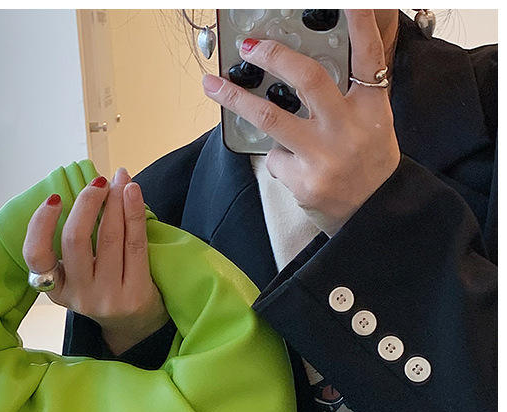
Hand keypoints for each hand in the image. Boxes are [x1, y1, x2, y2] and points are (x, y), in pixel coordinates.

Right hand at [22, 167, 169, 355]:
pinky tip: (132, 192)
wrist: (136, 323)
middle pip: (75, 240)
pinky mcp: (134, 294)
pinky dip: (133, 212)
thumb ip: (75, 240)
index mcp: (57, 287)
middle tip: (98, 182)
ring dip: (114, 201)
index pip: (36, 256)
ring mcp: (107, 297)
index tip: (55, 198)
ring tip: (120, 180)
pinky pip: (134, 245)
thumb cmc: (105, 286)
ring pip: (108, 238)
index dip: (41, 224)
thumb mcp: (79, 272)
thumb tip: (86, 186)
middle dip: (86, 202)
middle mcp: (78, 295)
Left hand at [202, 9, 400, 236]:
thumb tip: (299, 72)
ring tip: (212, 84)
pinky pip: (275, 158)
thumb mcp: (373, 125)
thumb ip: (347, 99)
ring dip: (236, 98)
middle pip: (307, 79)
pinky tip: (295, 170)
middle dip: (273, 56)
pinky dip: (279, 160)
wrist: (372, 215)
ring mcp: (324, 155)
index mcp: (371, 108)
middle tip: (248, 45)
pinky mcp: (304, 180)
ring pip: (271, 117)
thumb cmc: (368, 165)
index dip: (359, 24)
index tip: (347, 1)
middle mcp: (348, 128)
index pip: (367, 58)